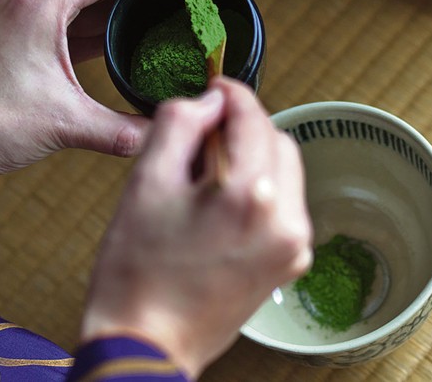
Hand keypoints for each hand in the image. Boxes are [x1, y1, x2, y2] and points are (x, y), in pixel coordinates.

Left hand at [0, 0, 201, 174]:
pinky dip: (103, 24)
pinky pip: (73, 19)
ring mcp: (25, 15)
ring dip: (125, 4)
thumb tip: (162, 137)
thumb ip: (122, 131)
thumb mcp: (65, 124)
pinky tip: (128, 37)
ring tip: (165, 13)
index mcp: (42, 5)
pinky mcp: (23, 34)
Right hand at [80, 78, 313, 378]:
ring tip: (206, 174)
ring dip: (252, 158)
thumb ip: (179, 124)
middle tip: (202, 133)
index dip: (231, 94)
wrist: (147, 343)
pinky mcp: (288, 264)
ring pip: (284, 172)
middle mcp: (287, 220)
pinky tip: (220, 204)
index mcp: (253, 195)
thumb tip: (209, 101)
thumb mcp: (146, 182)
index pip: (253, 117)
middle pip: (277, 141)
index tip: (214, 87)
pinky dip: (259, 190)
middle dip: (244, 127)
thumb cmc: (137, 272)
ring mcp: (293, 247)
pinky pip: (283, 205)